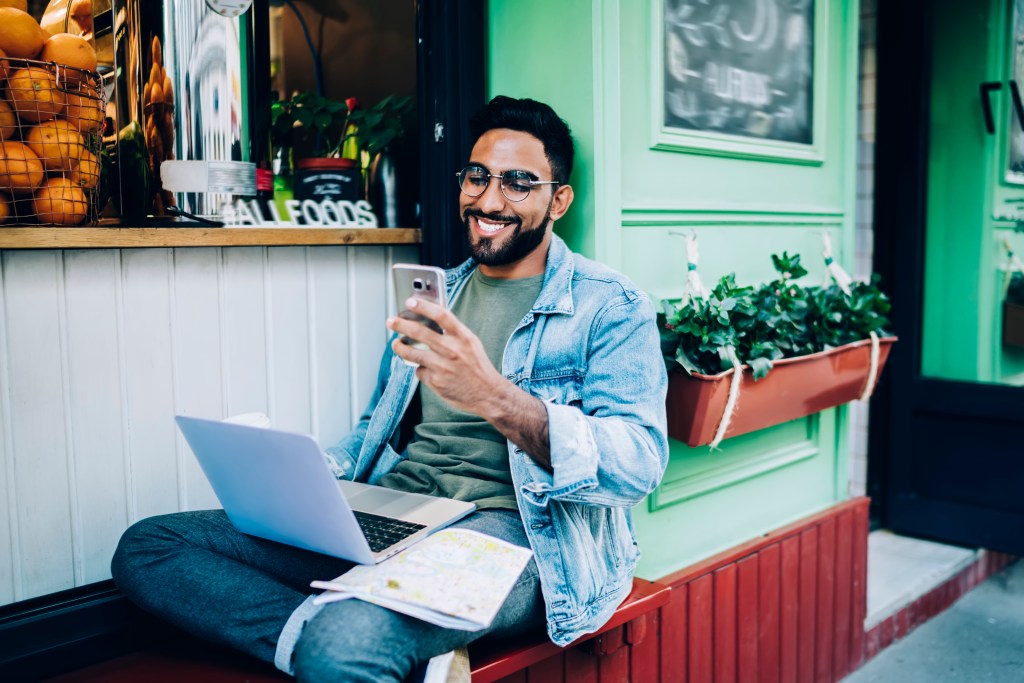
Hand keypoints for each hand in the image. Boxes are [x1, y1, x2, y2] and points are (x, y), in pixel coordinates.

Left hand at [386, 297, 552, 469]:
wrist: (488, 394)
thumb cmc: (478, 367)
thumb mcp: (471, 343)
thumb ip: (453, 332)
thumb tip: (431, 320)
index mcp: (463, 337)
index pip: (440, 315)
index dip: (423, 306)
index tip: (410, 302)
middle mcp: (452, 350)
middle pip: (419, 332)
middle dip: (400, 325)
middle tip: (391, 321)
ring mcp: (442, 367)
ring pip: (412, 353)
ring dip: (400, 347)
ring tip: (396, 344)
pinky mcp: (436, 382)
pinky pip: (420, 371)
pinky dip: (420, 369)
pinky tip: (426, 369)